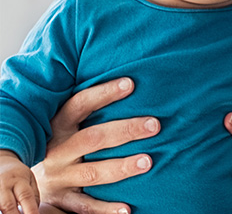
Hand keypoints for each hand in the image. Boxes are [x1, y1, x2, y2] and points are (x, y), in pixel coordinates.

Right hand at [0, 149, 39, 213]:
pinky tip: (4, 213)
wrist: (2, 164)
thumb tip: (34, 213)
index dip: (30, 210)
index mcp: (18, 180)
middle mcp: (3, 185)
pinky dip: (0, 211)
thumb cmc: (19, 176)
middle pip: (8, 204)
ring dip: (5, 213)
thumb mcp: (30, 180)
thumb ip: (33, 196)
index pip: (25, 196)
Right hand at [32, 77, 157, 213]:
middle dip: (125, 130)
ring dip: (121, 167)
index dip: (103, 93)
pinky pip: (86, 206)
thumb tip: (131, 83)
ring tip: (148, 161)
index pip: (79, 105)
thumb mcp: (65, 127)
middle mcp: (57, 152)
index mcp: (57, 128)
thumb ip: (89, 111)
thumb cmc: (59, 145)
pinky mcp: (62, 201)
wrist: (23, 182)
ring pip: (93, 172)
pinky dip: (107, 209)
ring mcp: (59, 177)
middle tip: (154, 125)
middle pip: (92, 139)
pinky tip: (128, 208)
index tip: (131, 84)